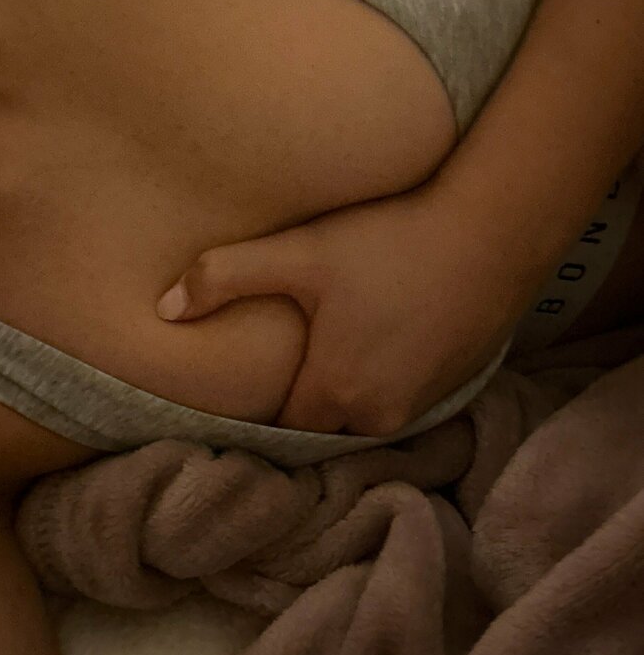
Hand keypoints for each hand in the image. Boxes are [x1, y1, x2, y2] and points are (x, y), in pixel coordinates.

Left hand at [155, 179, 529, 435]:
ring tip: (331, 343)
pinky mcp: (455, 384)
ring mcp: (424, 403)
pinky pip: (401, 395)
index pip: (280, 424)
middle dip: (303, 396)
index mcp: (336, 393)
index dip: (261, 401)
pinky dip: (385, 375)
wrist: (493, 230)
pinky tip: (380, 334)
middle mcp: (380, 414)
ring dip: (346, 386)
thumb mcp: (302, 253)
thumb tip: (161, 310)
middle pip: (323, 421)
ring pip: (364, 409)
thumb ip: (226, 277)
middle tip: (286, 355)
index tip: (247, 379)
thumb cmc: (391, 242)